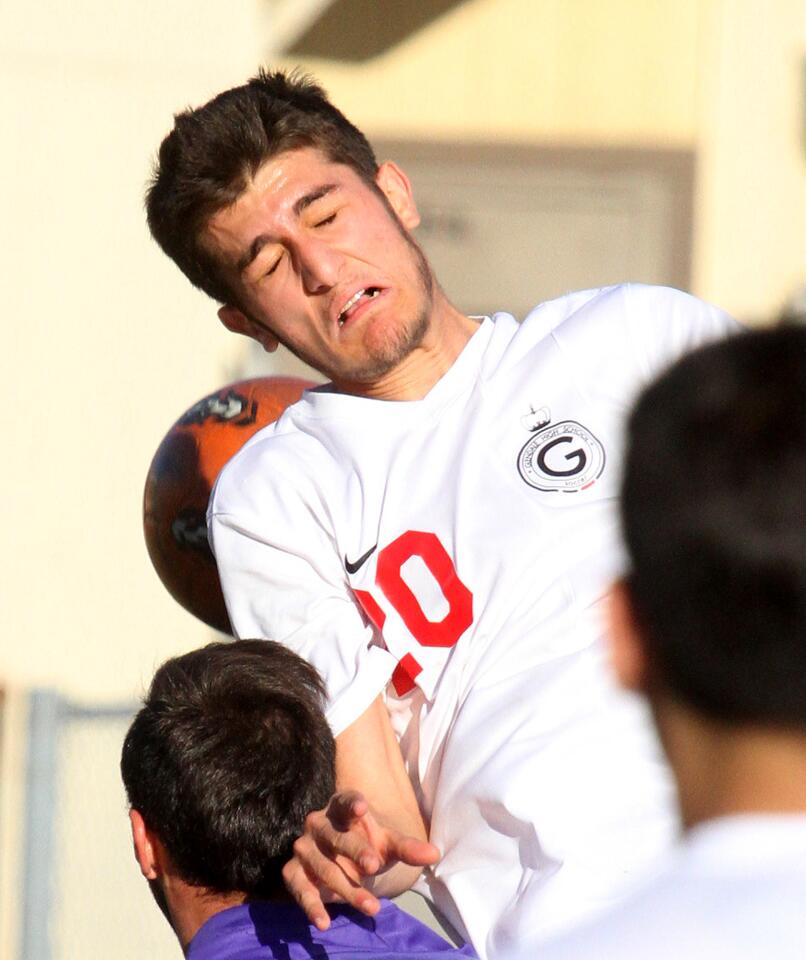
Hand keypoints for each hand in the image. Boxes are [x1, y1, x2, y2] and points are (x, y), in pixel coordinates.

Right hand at [282, 790, 439, 929]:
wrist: (342, 861)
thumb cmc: (367, 844)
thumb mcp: (388, 844)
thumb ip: (407, 848)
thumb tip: (434, 854)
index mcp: (341, 807)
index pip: (345, 800)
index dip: (352, 803)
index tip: (362, 808)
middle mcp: (318, 823)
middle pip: (335, 836)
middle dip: (354, 850)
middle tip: (374, 865)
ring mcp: (304, 847)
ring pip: (323, 867)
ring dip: (347, 888)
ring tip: (372, 906)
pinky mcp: (293, 871)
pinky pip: (299, 888)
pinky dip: (311, 905)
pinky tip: (324, 922)